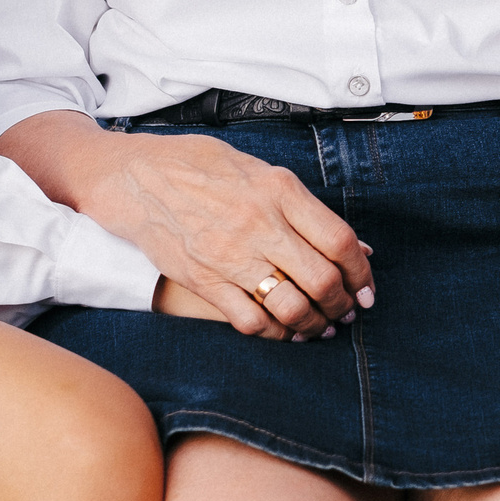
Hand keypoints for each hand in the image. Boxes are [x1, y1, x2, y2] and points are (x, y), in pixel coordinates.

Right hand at [0, 111, 373, 341]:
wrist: (133, 177)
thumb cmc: (198, 166)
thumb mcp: (258, 169)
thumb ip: (304, 206)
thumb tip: (354, 245)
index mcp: (279, 190)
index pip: (340, 241)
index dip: (362, 272)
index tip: (366, 288)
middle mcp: (259, 224)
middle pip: (322, 280)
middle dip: (342, 304)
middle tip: (345, 311)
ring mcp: (230, 255)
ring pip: (291, 307)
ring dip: (313, 324)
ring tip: (319, 326)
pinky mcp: (203, 281)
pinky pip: (251, 321)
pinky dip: (275, 333)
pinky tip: (283, 331)